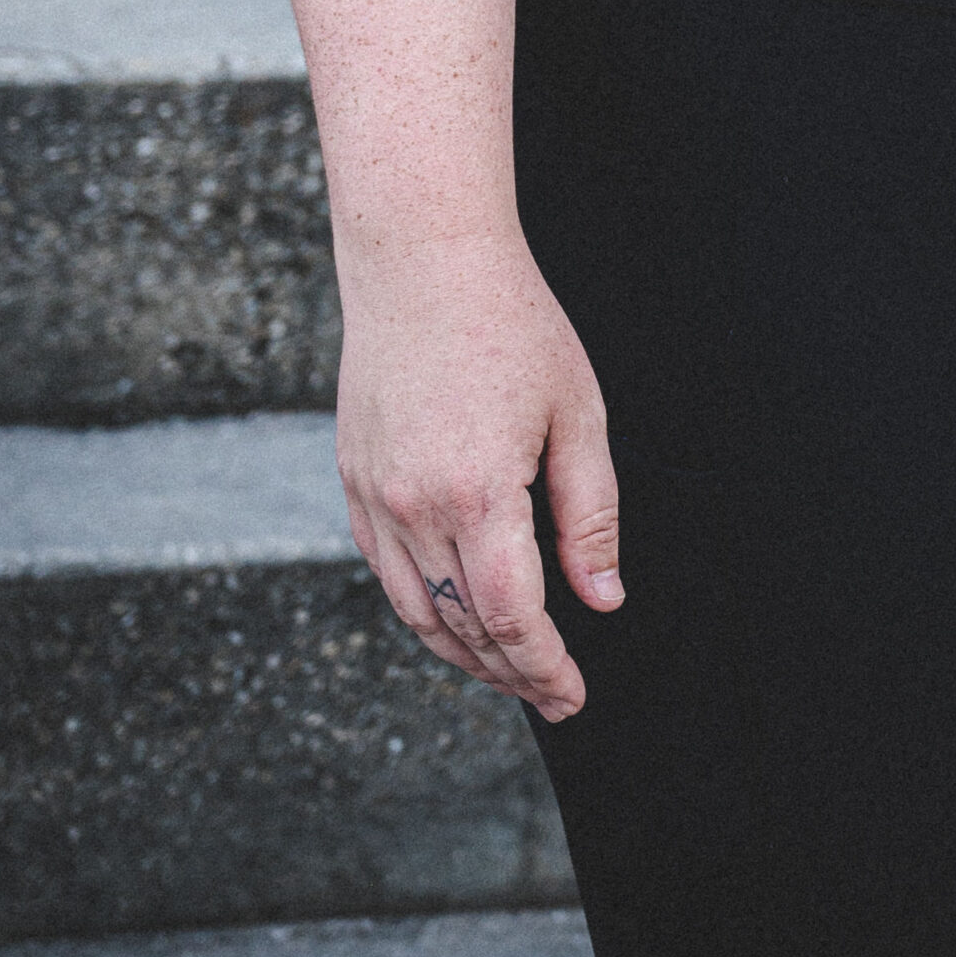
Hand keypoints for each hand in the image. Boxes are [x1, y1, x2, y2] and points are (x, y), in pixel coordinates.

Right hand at [334, 231, 621, 719]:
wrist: (423, 260)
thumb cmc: (514, 323)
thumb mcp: (578, 413)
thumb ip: (590, 514)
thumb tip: (602, 600)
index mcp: (479, 491)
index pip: (513, 617)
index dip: (545, 667)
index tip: (573, 696)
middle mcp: (414, 505)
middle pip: (462, 624)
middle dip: (511, 671)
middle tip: (554, 694)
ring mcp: (374, 495)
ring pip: (415, 609)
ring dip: (463, 652)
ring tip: (511, 670)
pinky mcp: (353, 479)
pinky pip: (386, 570)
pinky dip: (421, 608)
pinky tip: (457, 615)